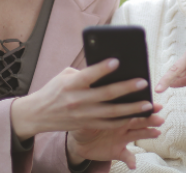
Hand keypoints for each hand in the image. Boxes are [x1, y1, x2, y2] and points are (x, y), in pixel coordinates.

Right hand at [11, 58, 155, 139]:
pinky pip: (109, 124)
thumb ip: (85, 73)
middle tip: (143, 82)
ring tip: (148, 103)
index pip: (88, 75)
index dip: (102, 69)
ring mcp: (83, 115)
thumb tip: (108, 69)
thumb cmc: (54, 90)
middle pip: (106, 94)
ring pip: (112, 112)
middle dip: (126, 88)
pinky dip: (123, 120)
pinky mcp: (86, 124)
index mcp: (71, 84)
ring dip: (132, 108)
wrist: (37, 114)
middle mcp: (77, 100)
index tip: (117, 61)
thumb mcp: (65, 76)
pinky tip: (136, 115)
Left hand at [67, 103, 163, 168]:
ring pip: (138, 135)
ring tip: (157, 133)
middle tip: (160, 118)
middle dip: (151, 119)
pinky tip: (133, 164)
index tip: (155, 105)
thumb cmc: (84, 121)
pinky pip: (127, 156)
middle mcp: (123, 124)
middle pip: (139, 120)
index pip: (132, 108)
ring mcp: (122, 138)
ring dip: (148, 134)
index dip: (144, 106)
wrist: (79, 140)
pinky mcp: (118, 151)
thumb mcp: (86, 113)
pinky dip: (131, 160)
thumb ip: (93, 107)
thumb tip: (95, 96)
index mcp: (117, 113)